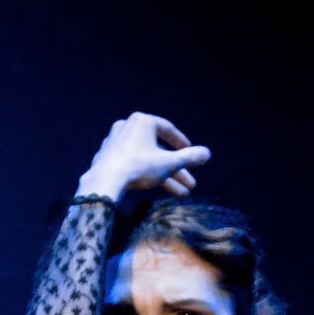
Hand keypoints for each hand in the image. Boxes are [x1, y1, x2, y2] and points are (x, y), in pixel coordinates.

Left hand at [78, 112, 208, 201]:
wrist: (106, 180)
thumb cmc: (139, 166)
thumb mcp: (169, 163)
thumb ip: (189, 158)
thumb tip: (207, 153)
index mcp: (142, 121)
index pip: (167, 129)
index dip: (182, 143)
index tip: (191, 153)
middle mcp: (127, 126)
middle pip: (158, 149)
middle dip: (176, 169)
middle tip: (190, 184)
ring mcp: (114, 142)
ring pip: (146, 158)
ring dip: (164, 175)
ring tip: (180, 193)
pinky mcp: (106, 157)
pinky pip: (131, 164)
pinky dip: (144, 173)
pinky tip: (154, 187)